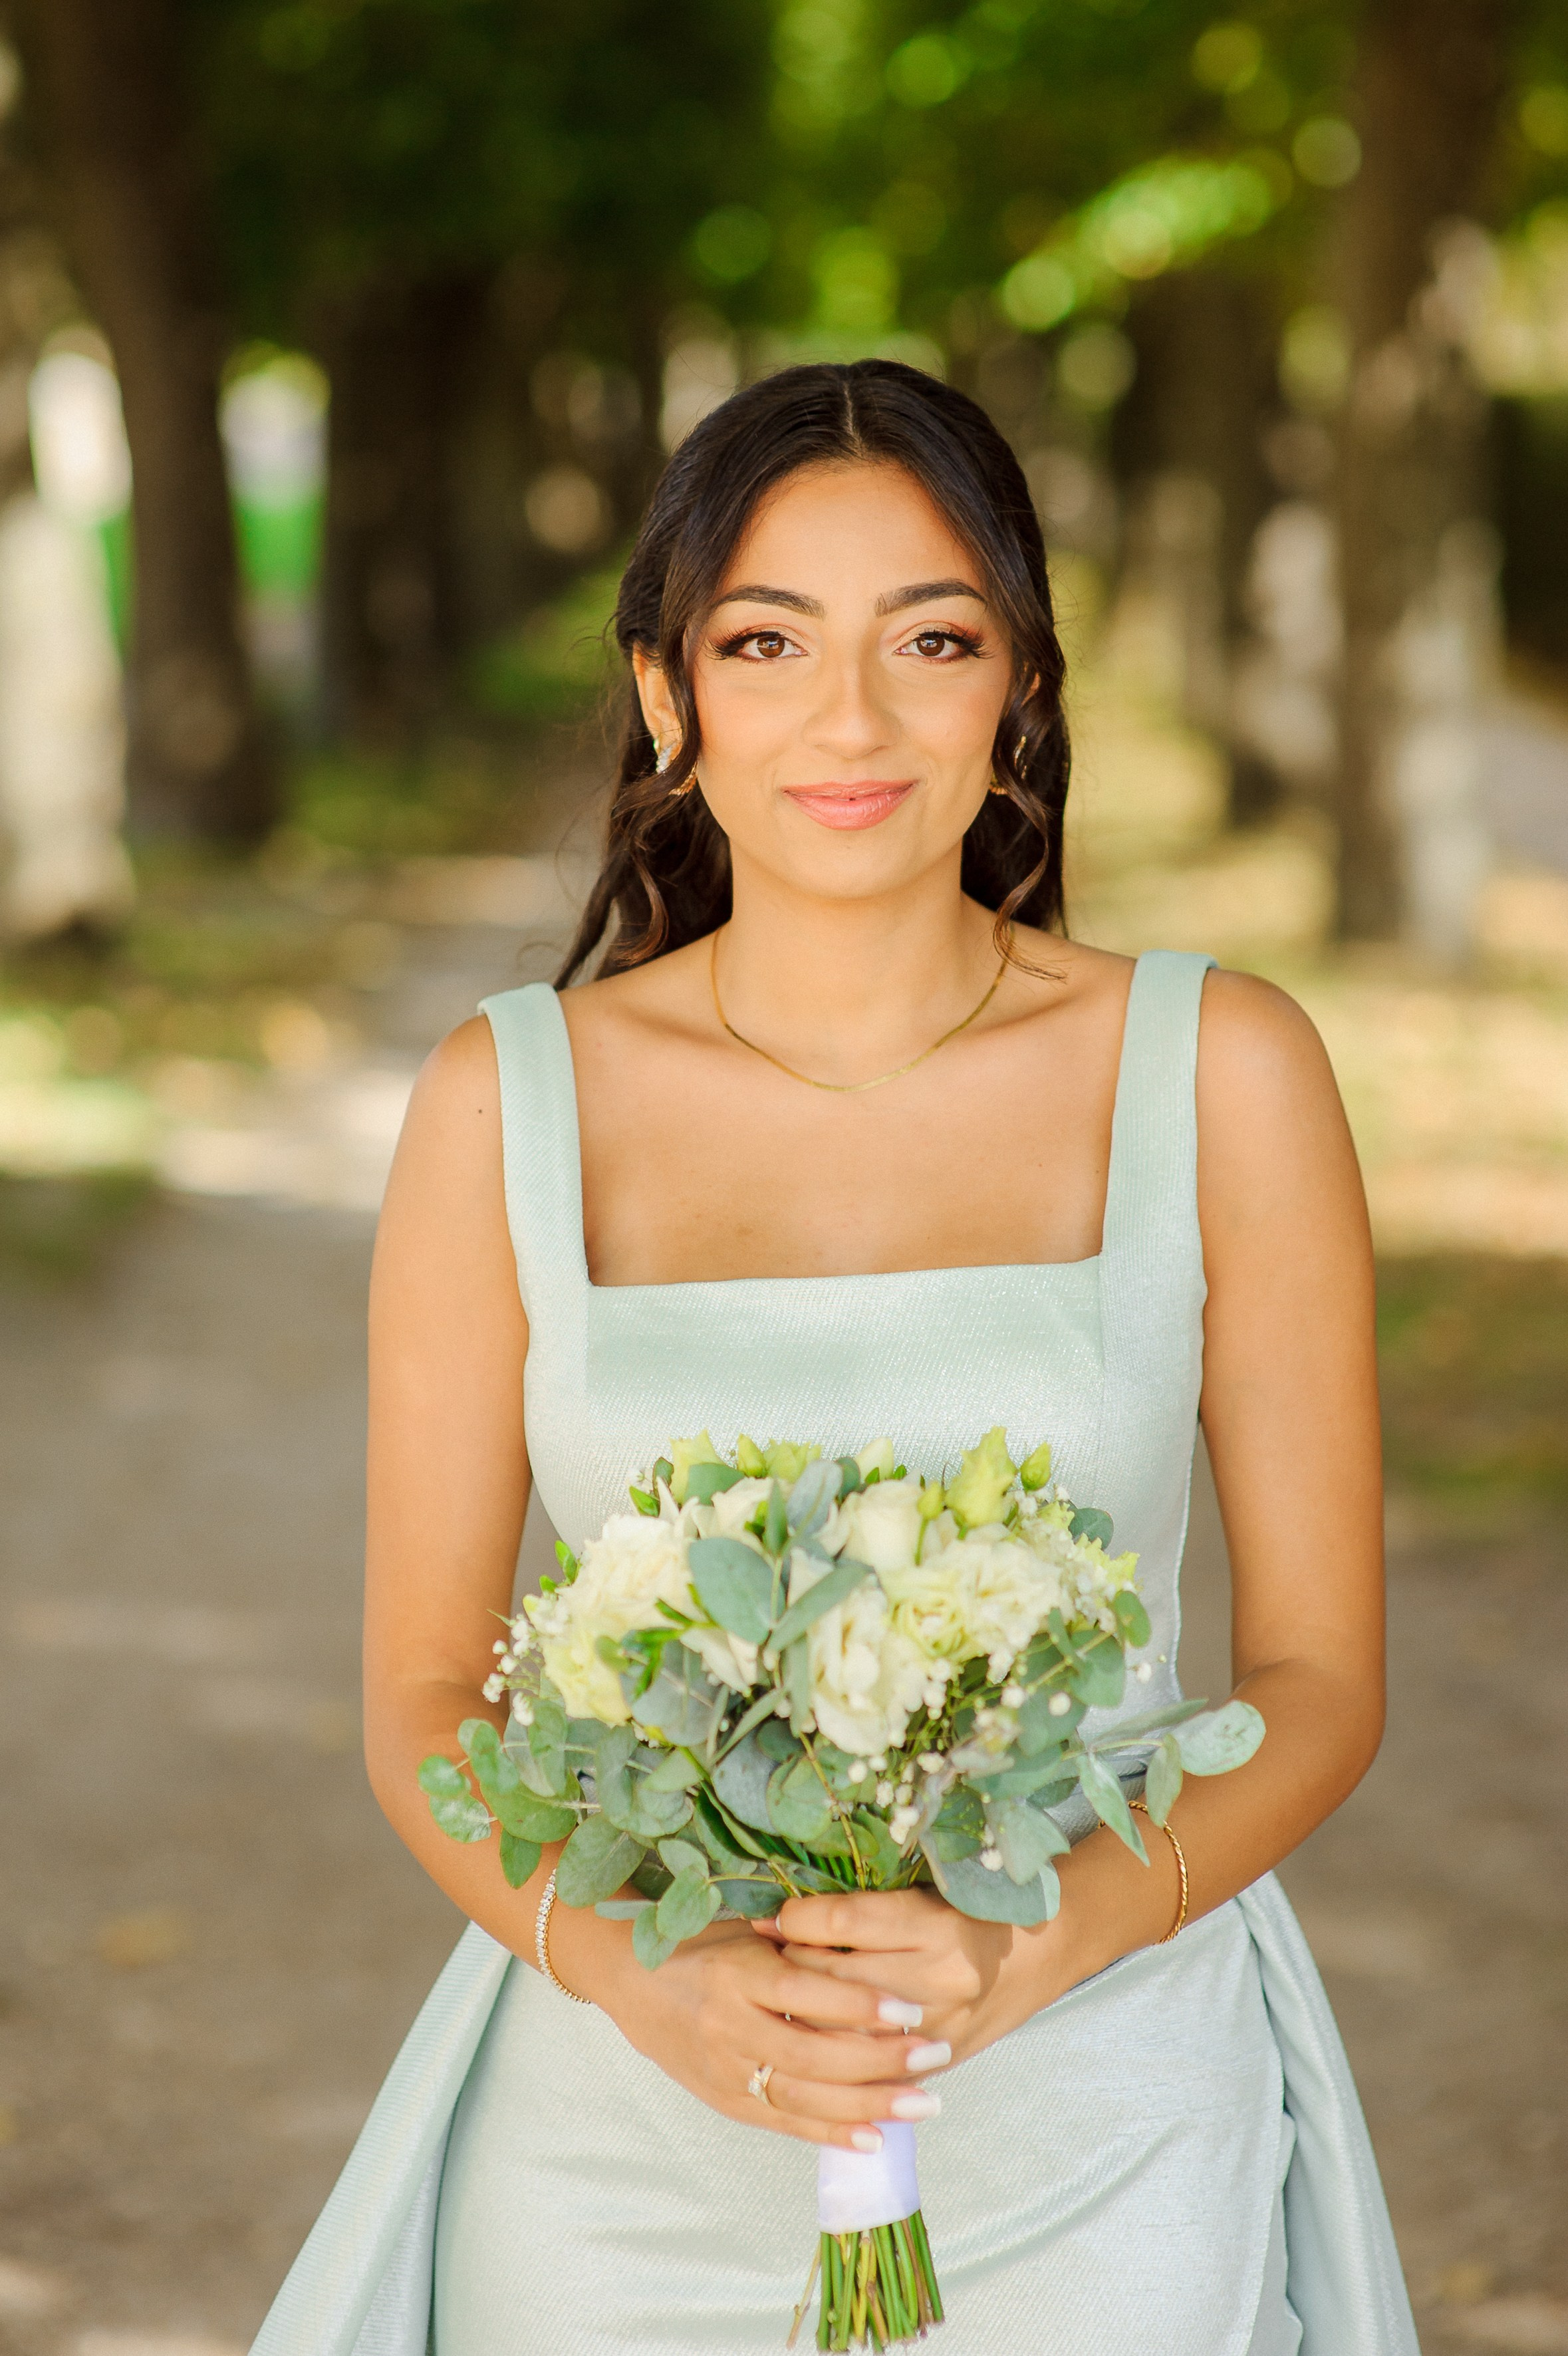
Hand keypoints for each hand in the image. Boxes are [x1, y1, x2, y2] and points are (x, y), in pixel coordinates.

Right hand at [549, 1905, 948, 2151]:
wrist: (626, 1977)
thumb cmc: (697, 1942)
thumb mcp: (743, 1929)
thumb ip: (797, 1945)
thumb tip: (871, 1947)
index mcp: (737, 1972)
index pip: (808, 1995)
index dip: (861, 2006)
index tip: (910, 2009)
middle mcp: (730, 2025)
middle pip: (815, 2054)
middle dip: (880, 2061)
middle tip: (936, 2053)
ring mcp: (725, 2069)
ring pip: (805, 2097)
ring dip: (868, 2104)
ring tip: (923, 2103)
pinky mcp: (723, 2099)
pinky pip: (783, 2122)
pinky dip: (829, 2134)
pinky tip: (873, 2138)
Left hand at [766, 1887, 1031, 2066]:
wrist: (1032, 1958)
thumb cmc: (970, 1914)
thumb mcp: (924, 1894)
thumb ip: (865, 1908)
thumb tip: (788, 1914)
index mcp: (937, 1924)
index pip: (845, 1922)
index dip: (798, 1918)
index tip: (772, 1916)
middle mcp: (939, 1979)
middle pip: (837, 1977)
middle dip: (792, 1967)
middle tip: (769, 1958)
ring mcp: (938, 2029)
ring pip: (845, 2030)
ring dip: (805, 2013)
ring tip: (782, 1997)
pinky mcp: (934, 2064)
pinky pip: (867, 2067)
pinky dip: (832, 2053)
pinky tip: (809, 2037)